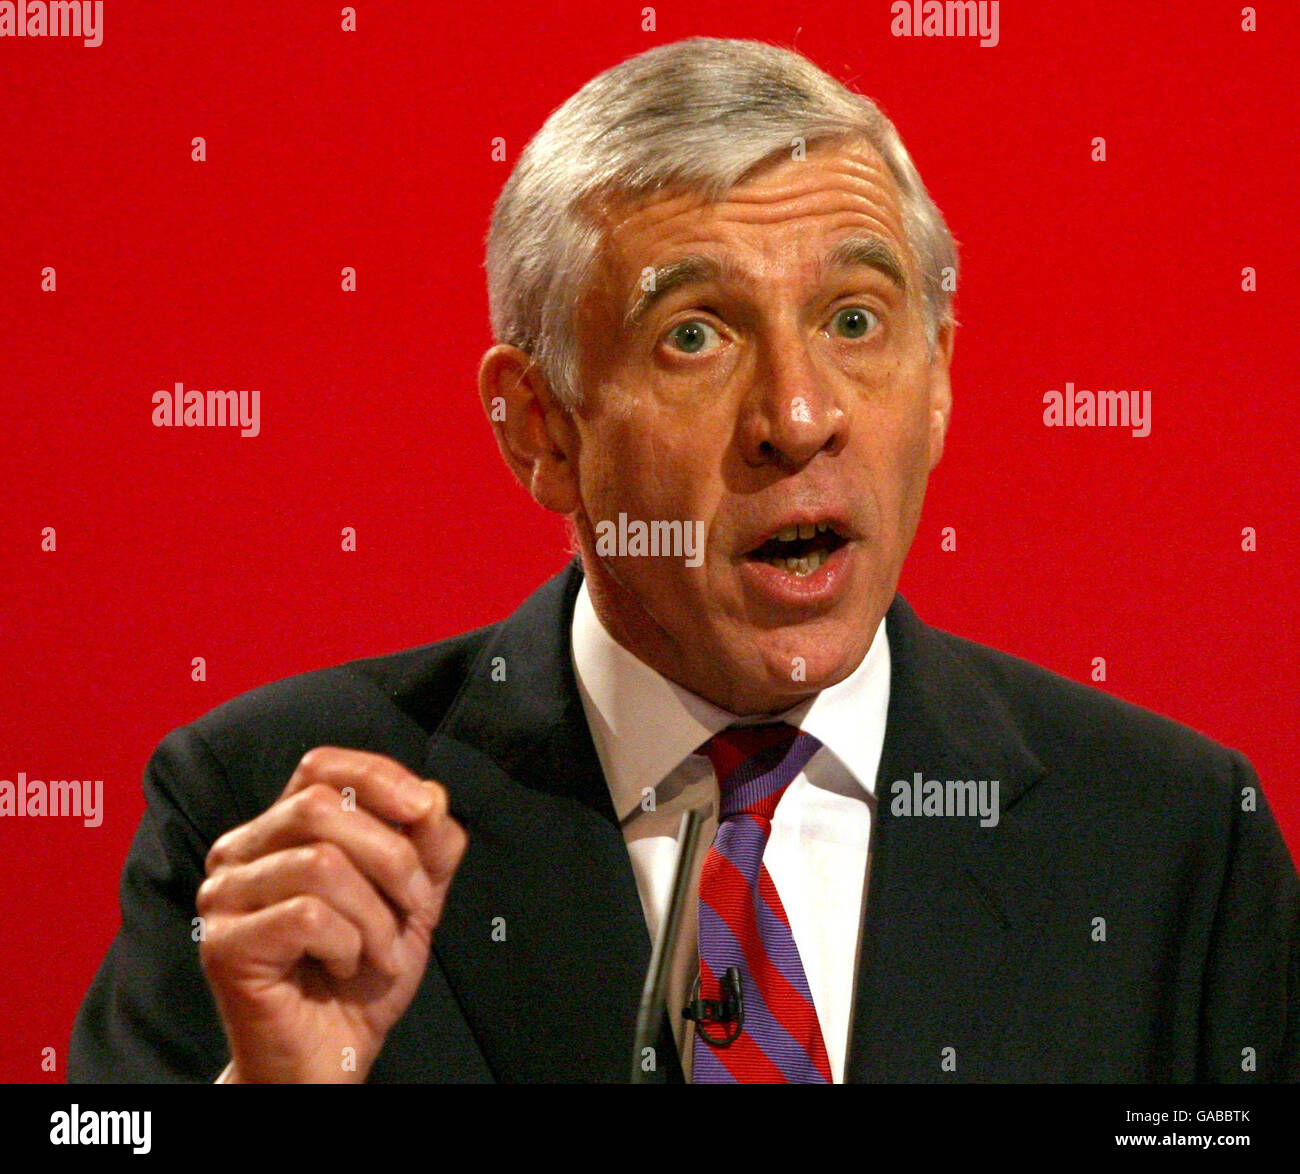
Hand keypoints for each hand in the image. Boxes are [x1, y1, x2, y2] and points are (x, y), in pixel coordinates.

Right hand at [196, 747, 467, 1081]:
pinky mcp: (223, 944)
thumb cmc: (363, 974)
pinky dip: (347, 943)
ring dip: (375, 913)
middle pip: (322, 806)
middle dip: (391, 856)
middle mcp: (240, 851)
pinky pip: (306, 915)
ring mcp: (224, 896)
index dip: (378, 775)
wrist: (330, 1058)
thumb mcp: (412, 898)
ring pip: (319, 861)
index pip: (320, 766)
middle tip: (415, 907)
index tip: (424, 811)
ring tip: (381, 951)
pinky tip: (345, 967)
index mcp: (280, 828)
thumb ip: (428, 844)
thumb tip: (431, 795)